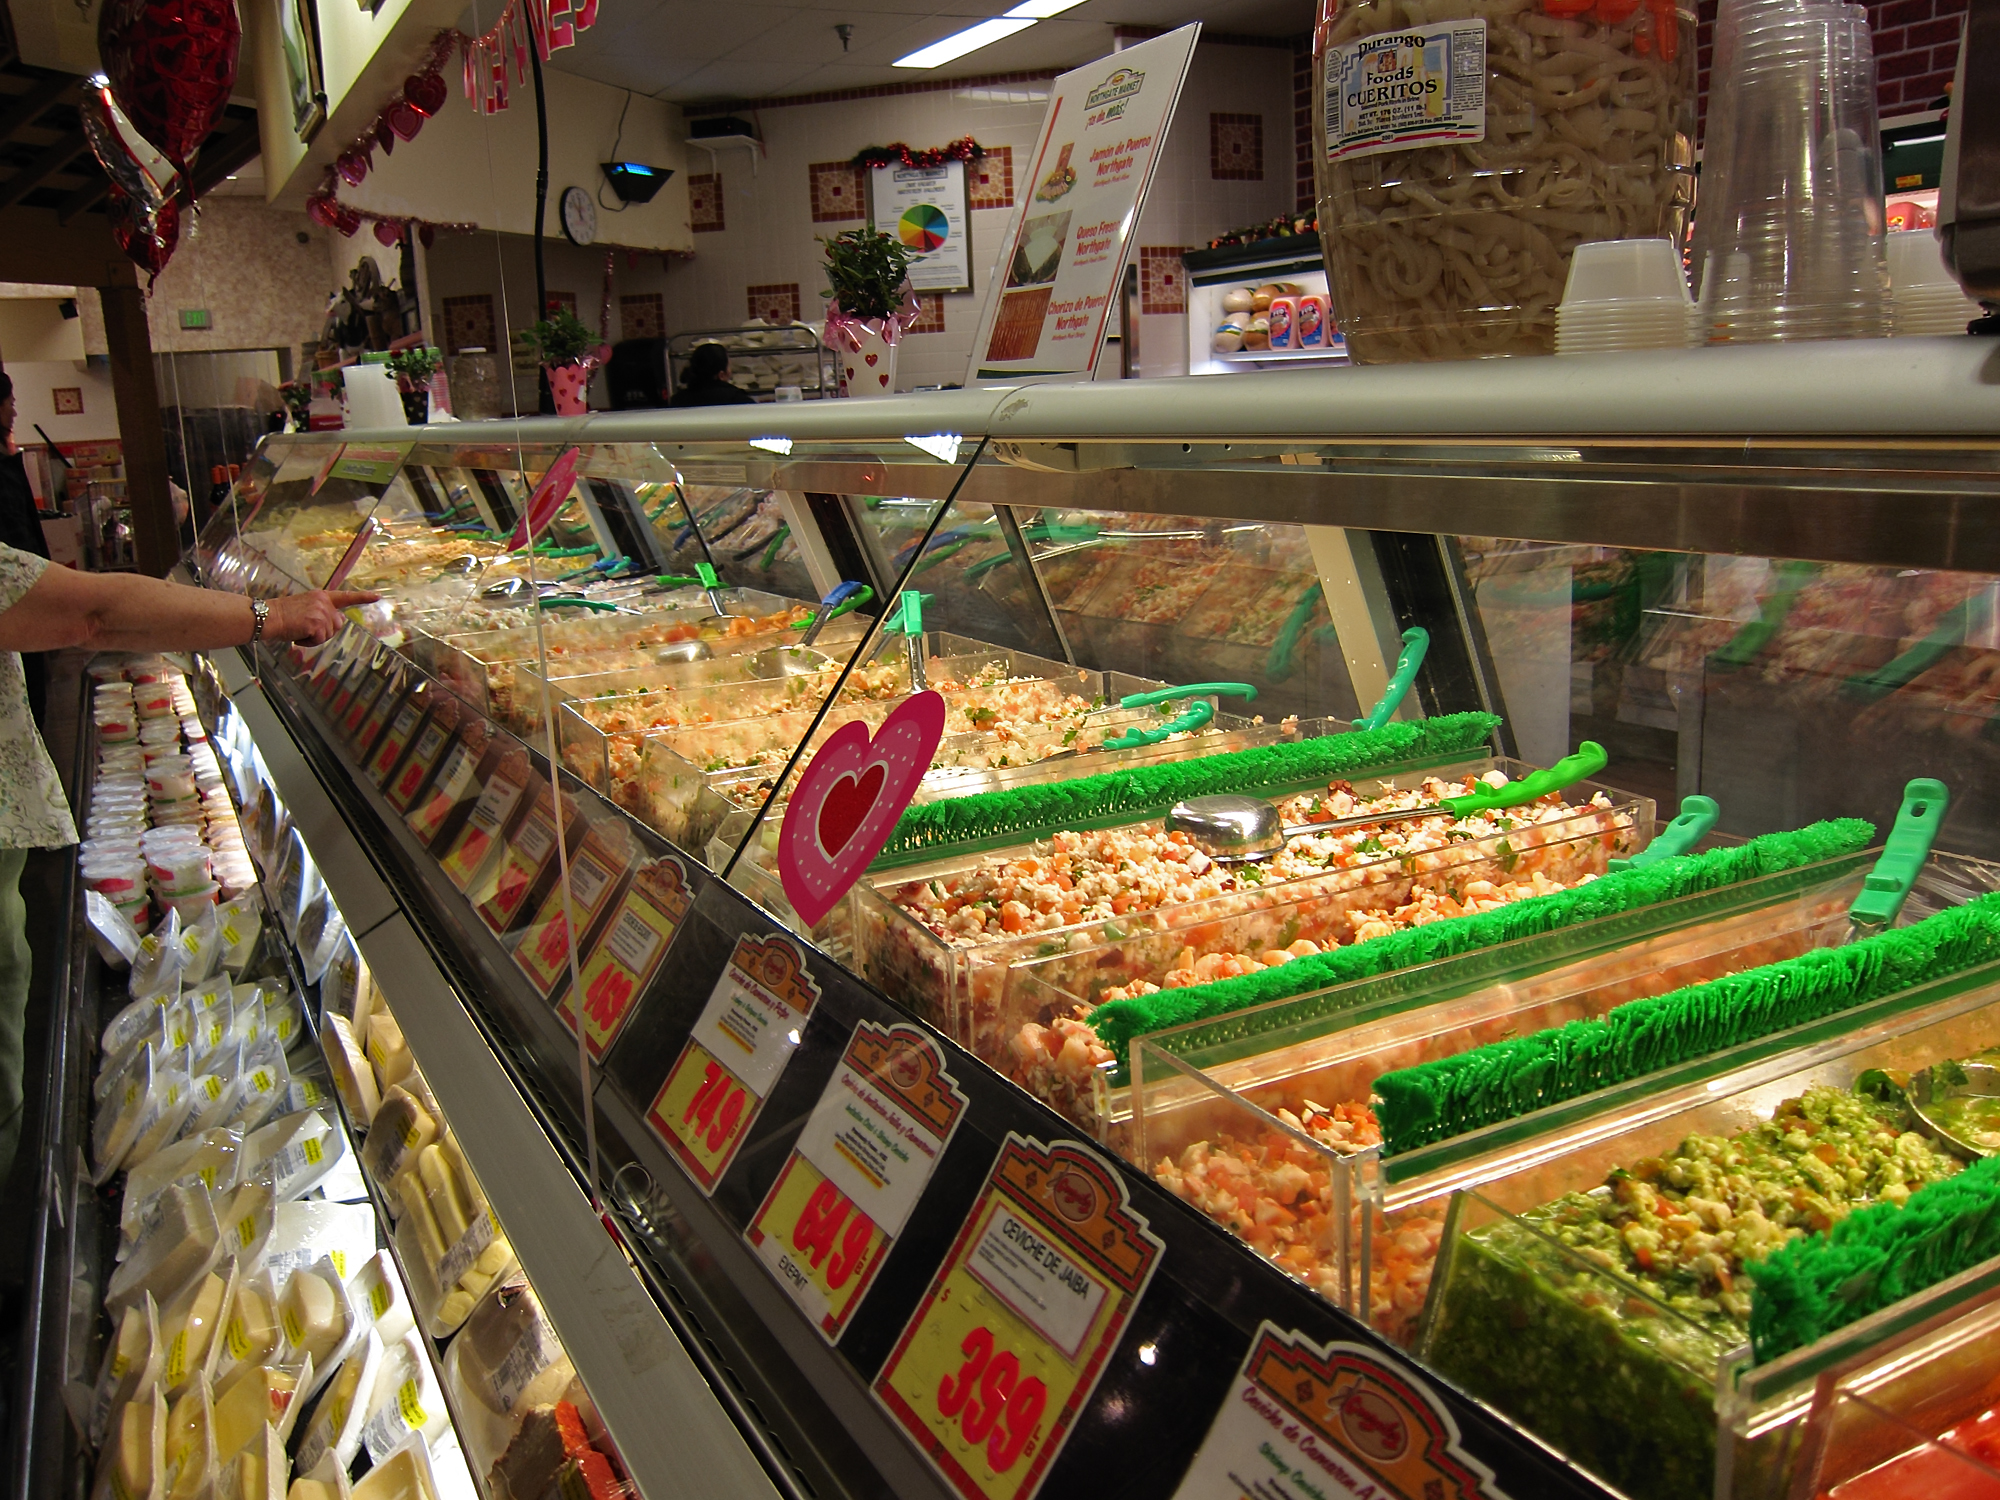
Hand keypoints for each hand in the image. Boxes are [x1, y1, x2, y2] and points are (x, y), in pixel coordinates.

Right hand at [263, 589, 379, 645]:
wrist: (267, 616)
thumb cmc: (282, 615)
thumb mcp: (306, 608)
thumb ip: (322, 613)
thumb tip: (337, 621)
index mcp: (321, 596)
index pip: (345, 597)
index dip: (362, 597)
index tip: (377, 597)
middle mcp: (323, 602)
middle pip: (337, 625)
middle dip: (324, 631)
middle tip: (304, 627)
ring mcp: (320, 612)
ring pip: (328, 634)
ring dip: (314, 637)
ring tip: (298, 630)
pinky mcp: (316, 624)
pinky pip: (318, 640)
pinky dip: (308, 642)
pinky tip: (297, 635)